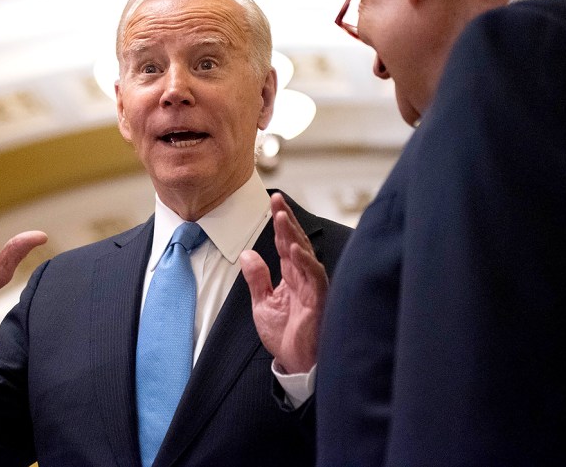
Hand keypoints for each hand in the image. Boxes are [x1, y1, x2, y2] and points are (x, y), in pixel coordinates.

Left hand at [239, 193, 328, 373]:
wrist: (298, 364)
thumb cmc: (287, 337)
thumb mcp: (263, 304)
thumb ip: (257, 279)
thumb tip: (247, 254)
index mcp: (291, 276)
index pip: (284, 243)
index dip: (279, 223)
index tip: (273, 202)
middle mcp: (304, 277)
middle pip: (295, 242)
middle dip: (287, 221)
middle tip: (277, 201)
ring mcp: (313, 287)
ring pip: (304, 254)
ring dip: (293, 235)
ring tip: (282, 218)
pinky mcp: (319, 300)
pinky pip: (314, 276)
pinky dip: (304, 262)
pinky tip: (293, 249)